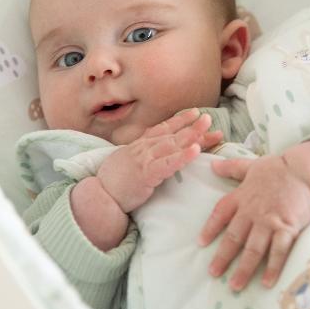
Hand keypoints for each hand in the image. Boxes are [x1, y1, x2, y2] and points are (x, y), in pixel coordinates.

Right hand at [97, 109, 222, 212]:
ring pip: (172, 145)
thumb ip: (142, 153)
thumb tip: (156, 150)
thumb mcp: (128, 160)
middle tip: (209, 118)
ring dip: (192, 136)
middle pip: (172, 135)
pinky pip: (168, 163)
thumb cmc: (113, 181)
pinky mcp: (147, 174)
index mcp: (140, 145)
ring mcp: (145, 160)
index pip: (163, 129)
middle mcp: (143, 148)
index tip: (196, 113)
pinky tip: (196, 151)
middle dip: (192, 126)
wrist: (100, 195)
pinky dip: (183, 156)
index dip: (180, 120)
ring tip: (208, 130)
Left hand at [197, 155, 309, 291]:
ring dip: (244, 269)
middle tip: (213, 273)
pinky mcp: (287, 228)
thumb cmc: (280, 168)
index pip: (220, 214)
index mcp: (241, 196)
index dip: (210, 228)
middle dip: (222, 257)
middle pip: (234, 237)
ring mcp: (269, 222)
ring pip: (253, 249)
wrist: (307, 171)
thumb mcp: (252, 165)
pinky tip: (267, 283)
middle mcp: (252, 211)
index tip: (200, 243)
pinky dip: (272, 268)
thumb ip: (232, 167)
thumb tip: (213, 164)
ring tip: (235, 285)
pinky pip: (278, 252)